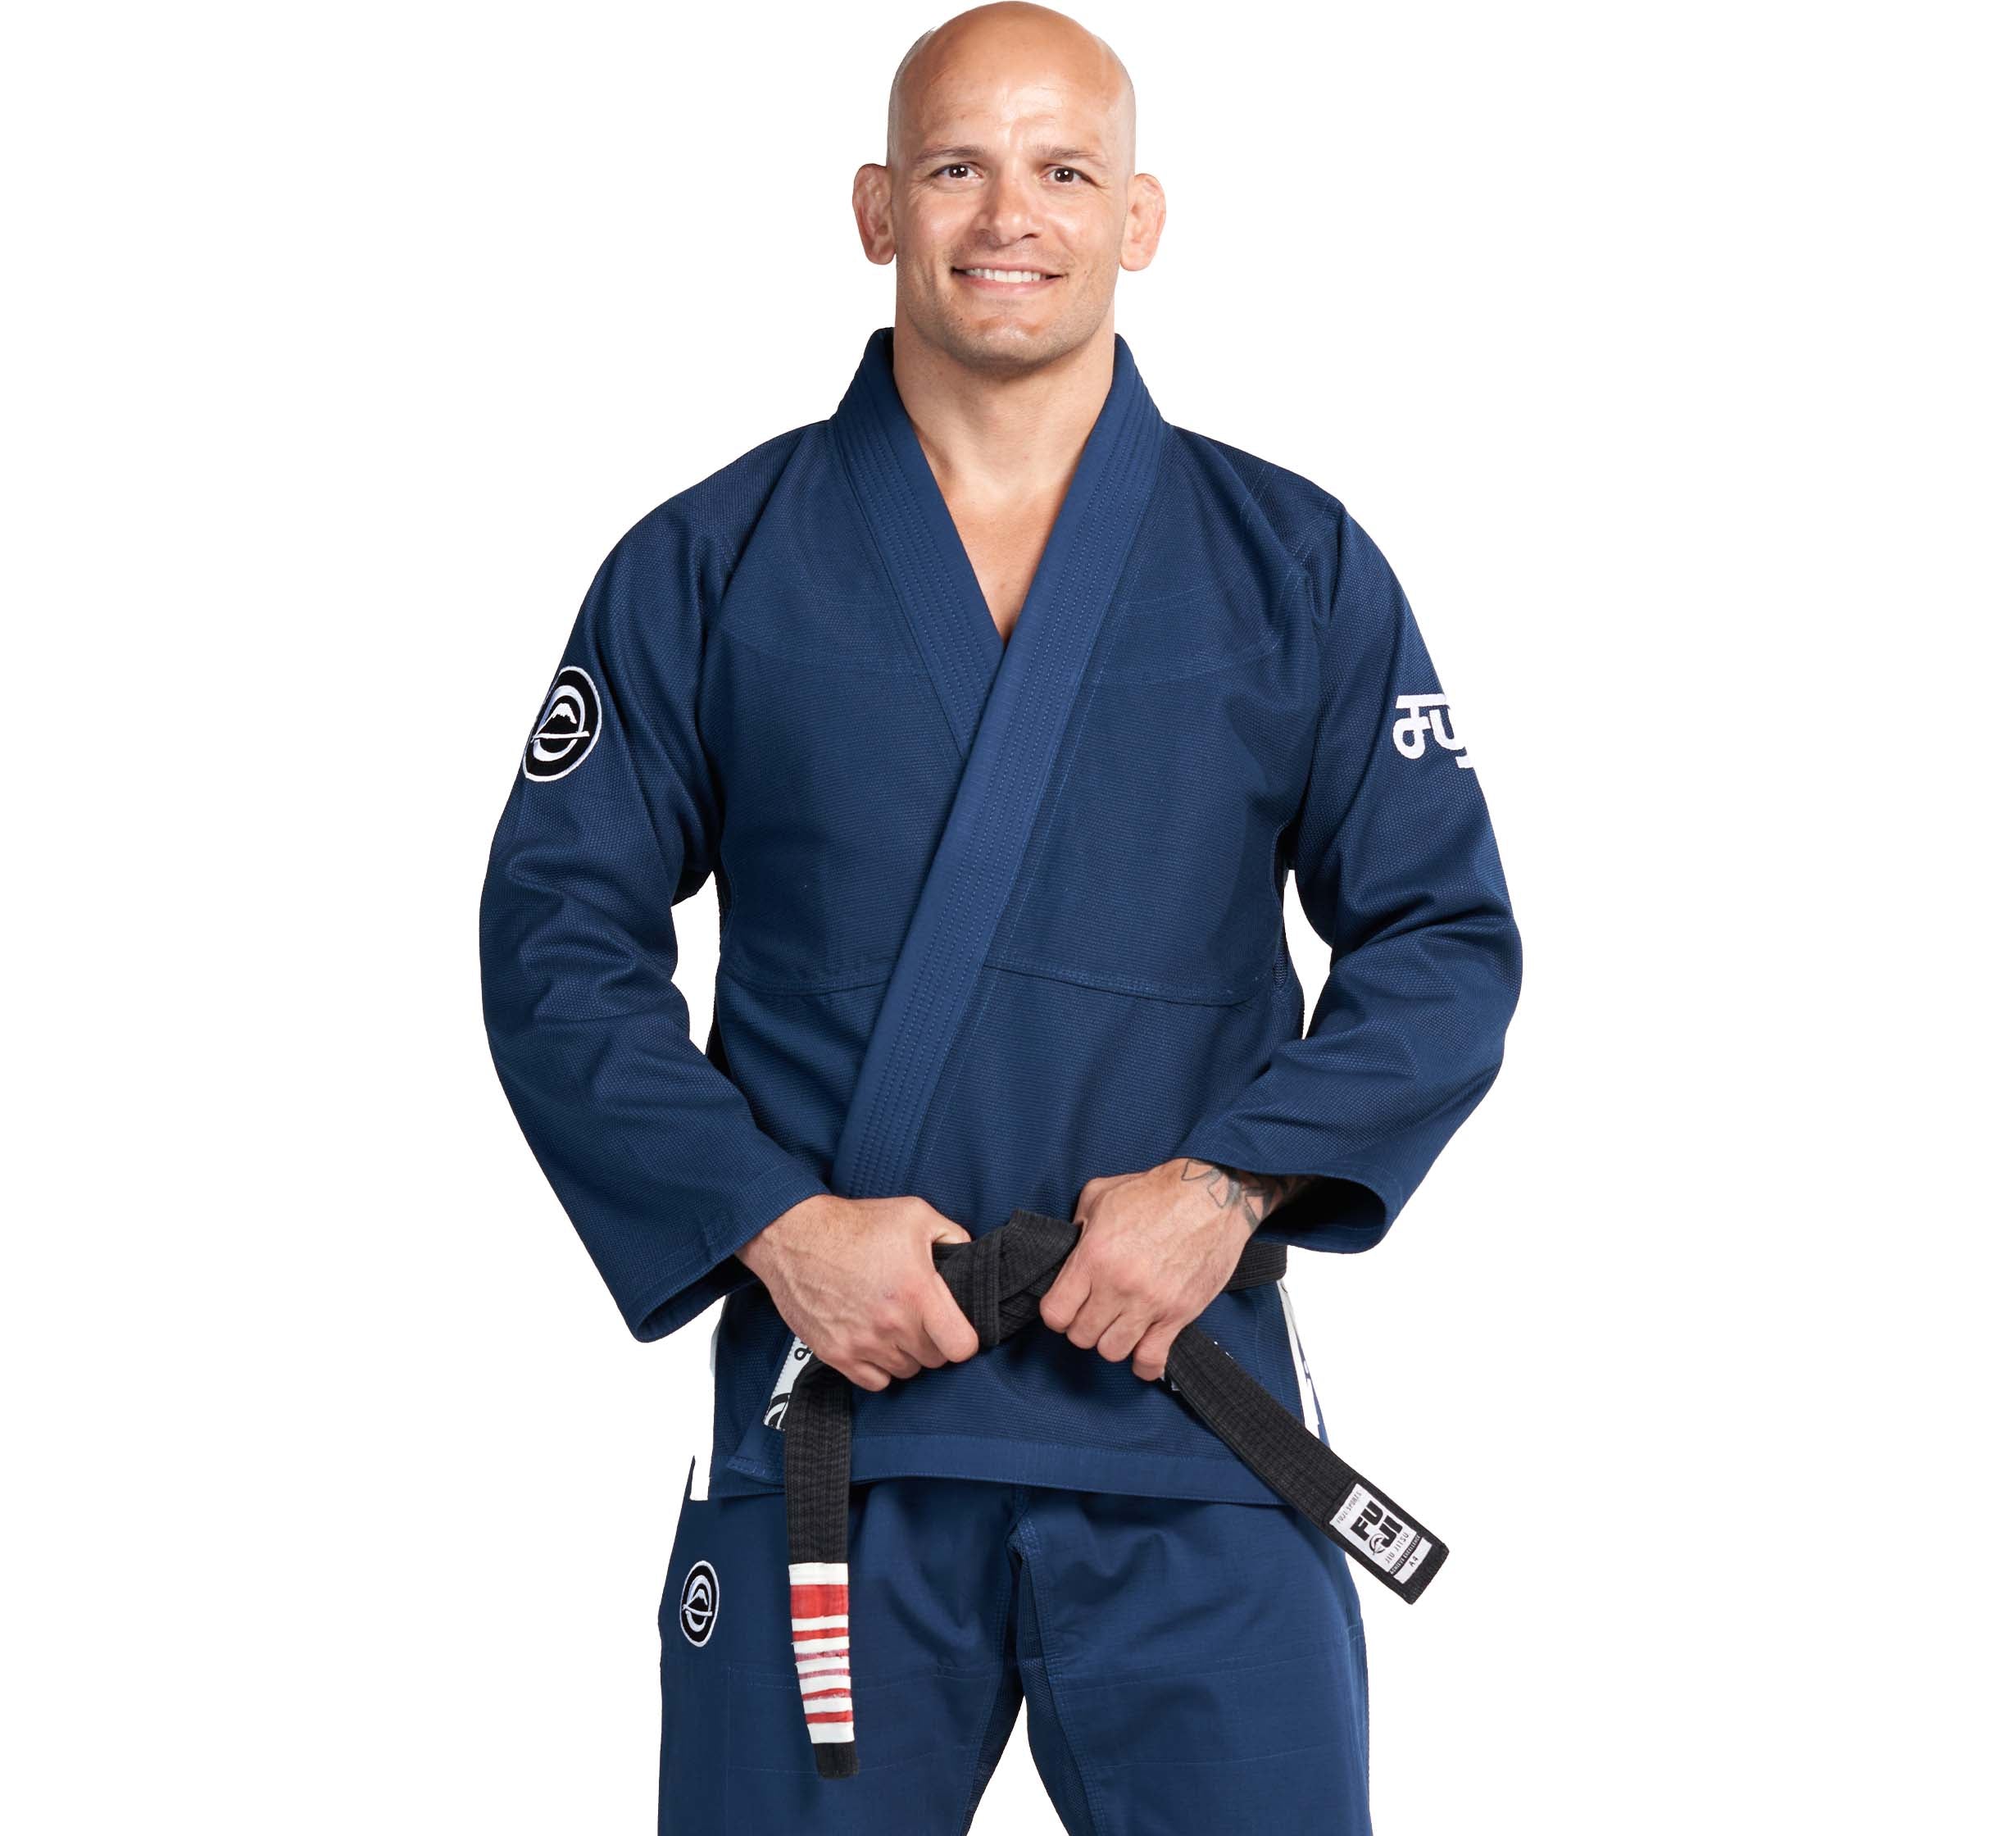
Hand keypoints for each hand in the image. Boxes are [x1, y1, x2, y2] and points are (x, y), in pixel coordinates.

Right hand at [735, 1194, 980, 1390]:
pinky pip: (874, 1382)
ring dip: (906, 1353)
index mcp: (917, 1292)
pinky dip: (879, 1367)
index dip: (965, 1338)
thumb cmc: (854, 1224)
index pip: (961, 1346)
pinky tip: (876, 1341)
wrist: (794, 1237)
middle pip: (934, 1360)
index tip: (956, 1326)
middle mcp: (891, 1324)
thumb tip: (969, 1258)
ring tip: (895, 1324)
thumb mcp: (914, 1214)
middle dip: (934, 1340)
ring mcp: (862, 1343)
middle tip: (922, 1317)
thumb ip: (953, 1236)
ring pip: (906, 1371)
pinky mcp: (836, 1354)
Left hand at [1039, 1160, 1312, 1381]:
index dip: (1057, 1314)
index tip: (1067, 1306)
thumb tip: (1068, 1249)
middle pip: (1082, 1336)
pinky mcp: (1179, 1314)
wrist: (1211, 1194)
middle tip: (1095, 1313)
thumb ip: (1075, 1226)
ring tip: (1119, 1325)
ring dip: (1112, 1342)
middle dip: (1083, 1328)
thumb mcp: (1099, 1195)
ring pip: (1112, 1351)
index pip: (1055, 1313)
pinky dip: (1144, 1364)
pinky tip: (1142, 1350)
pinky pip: (1152, 1358)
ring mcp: (1150, 1303)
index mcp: (1093, 1256)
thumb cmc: (1156, 1192)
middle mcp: (1118, 1285)